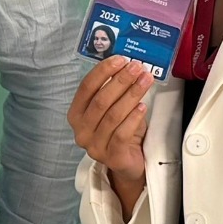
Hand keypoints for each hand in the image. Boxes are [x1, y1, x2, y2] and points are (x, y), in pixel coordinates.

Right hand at [67, 57, 153, 216]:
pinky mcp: (111, 157)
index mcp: (76, 115)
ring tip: (145, 81)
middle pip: (101, 100)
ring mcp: (94, 146)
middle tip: (137, 68)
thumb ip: (114, 90)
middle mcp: (81, 131)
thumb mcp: (113, 108)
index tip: (120, 59)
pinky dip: (133, 118)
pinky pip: (122, 134)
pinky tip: (142, 107)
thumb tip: (127, 64)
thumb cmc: (120, 131)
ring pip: (113, 116)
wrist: (127, 164)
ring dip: (131, 94)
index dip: (102, 71)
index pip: (86, 88)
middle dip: (121, 81)